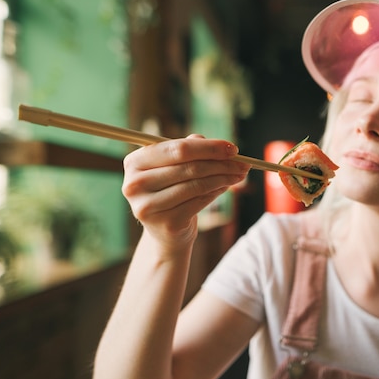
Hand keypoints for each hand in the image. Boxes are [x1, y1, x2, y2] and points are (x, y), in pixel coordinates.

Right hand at [122, 135, 249, 251]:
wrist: (166, 231)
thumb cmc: (172, 190)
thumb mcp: (177, 166)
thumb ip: (192, 149)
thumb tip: (221, 147)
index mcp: (134, 162)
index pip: (178, 148)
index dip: (209, 147)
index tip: (233, 149)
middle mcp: (135, 184)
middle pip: (189, 166)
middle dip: (221, 163)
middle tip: (243, 163)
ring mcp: (148, 206)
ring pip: (197, 184)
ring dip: (224, 178)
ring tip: (239, 175)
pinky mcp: (166, 223)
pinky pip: (199, 201)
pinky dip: (217, 192)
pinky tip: (226, 187)